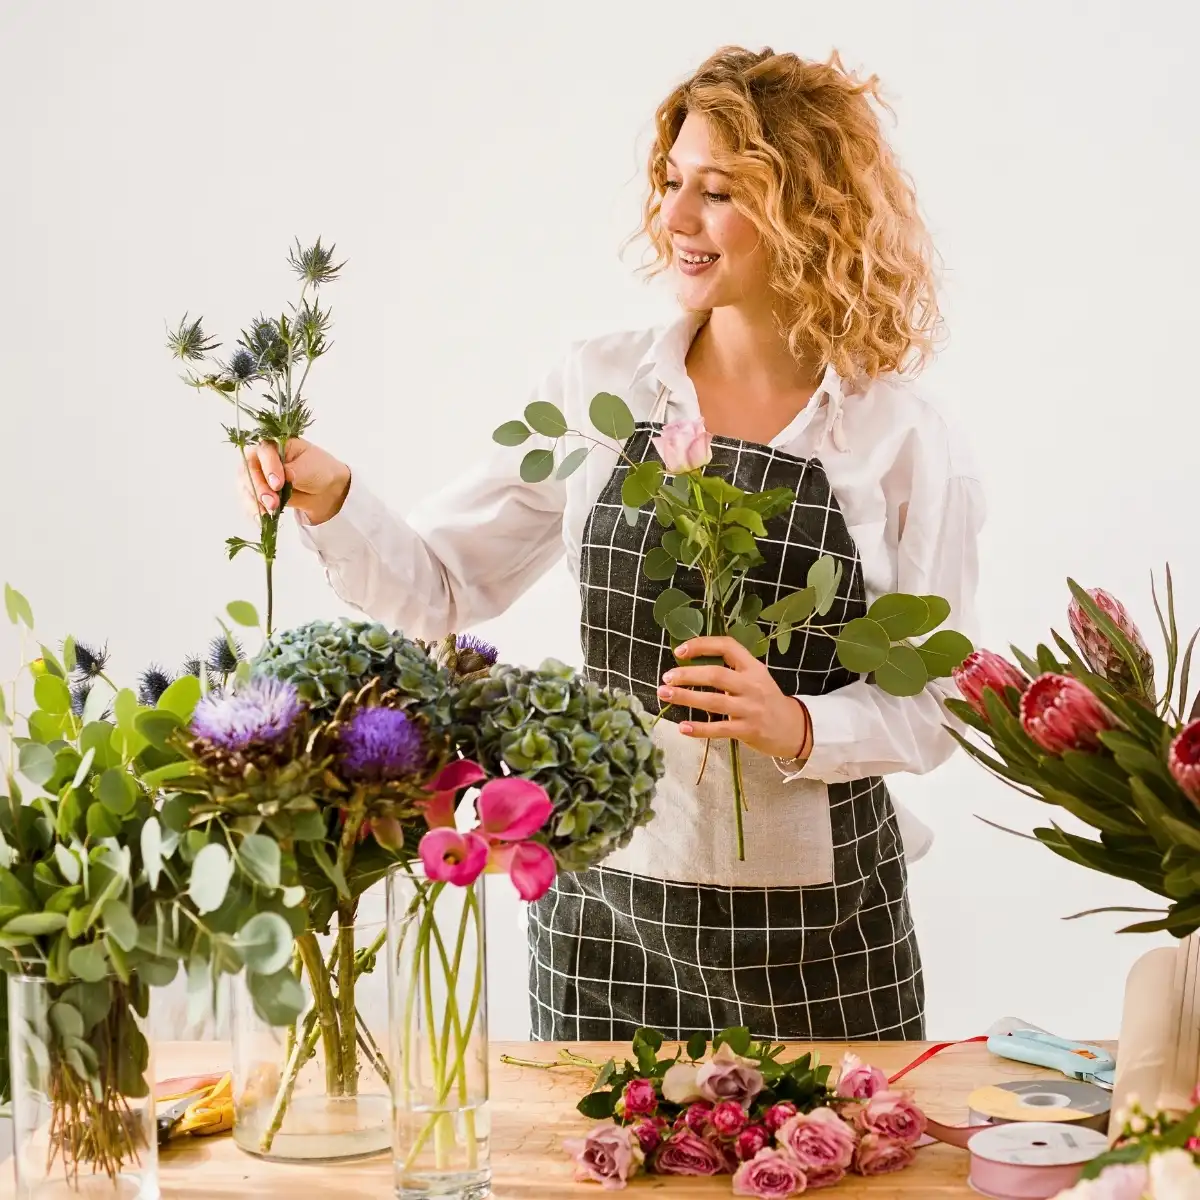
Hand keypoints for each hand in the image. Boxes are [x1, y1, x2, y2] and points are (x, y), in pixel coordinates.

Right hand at [239, 437, 351, 525]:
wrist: (326, 489)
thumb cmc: (318, 470)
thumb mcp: (311, 467)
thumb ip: (296, 471)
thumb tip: (286, 475)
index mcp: (275, 444)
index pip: (264, 452)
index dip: (268, 468)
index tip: (278, 484)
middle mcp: (261, 458)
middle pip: (248, 470)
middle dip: (259, 488)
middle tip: (272, 502)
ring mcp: (258, 476)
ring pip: (246, 487)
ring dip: (255, 502)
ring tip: (270, 512)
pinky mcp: (258, 494)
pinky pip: (250, 502)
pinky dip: (255, 512)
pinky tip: (263, 520)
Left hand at [658, 636, 812, 759]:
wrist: (793, 727)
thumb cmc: (766, 699)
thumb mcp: (756, 677)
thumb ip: (732, 669)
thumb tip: (691, 663)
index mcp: (753, 667)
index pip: (727, 646)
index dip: (702, 645)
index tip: (679, 651)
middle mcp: (752, 685)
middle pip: (716, 674)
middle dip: (687, 674)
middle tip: (666, 677)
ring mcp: (750, 708)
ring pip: (714, 701)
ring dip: (686, 697)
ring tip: (665, 694)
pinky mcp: (748, 730)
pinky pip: (719, 729)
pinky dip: (699, 728)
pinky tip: (682, 727)